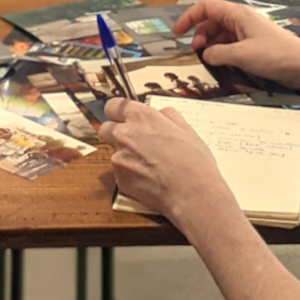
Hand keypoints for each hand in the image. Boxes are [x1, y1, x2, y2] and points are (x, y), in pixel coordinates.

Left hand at [98, 97, 232, 229]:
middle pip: (105, 129)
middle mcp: (124, 134)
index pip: (112, 106)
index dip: (118, 113)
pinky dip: (131, 175)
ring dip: (126, 157)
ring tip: (150, 166)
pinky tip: (149, 180)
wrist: (192, 193)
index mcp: (140, 117)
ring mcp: (119, 158)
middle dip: (115, 134)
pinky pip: (121, 173)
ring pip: (115, 153)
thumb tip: (160, 114)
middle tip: (133, 143)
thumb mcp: (186, 129)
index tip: (123, 118)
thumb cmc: (194, 161)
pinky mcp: (120, 179)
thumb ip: (167, 116)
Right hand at [175, 0, 299, 85]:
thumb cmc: (276, 56)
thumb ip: (218, 53)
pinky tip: (222, 63)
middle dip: (200, 34)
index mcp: (238, 14)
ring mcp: (249, 32)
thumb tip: (205, 54)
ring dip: (211, 44)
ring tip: (207, 59)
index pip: (206, 7)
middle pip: (212, 20)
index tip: (177, 32)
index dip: (189, 17)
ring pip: (221, 33)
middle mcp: (242, 19)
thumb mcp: (242, 55)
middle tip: (195, 51)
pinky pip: (232, 43)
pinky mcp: (255, 45)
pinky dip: (222, 51)